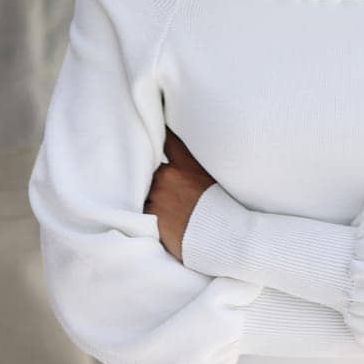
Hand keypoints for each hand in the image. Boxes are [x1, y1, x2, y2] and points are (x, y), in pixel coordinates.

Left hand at [145, 133, 214, 259]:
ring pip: (145, 191)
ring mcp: (157, 194)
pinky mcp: (150, 215)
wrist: (220, 235)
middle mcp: (168, 175)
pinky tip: (157, 220)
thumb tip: (186, 169)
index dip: (160, 134)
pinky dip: (146, 214)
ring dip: (150, 197)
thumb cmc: (221, 209)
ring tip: (162, 208)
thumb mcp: (211, 181)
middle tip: (159, 186)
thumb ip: (193, 170)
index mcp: (186, 164)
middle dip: (153, 177)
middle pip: (151, 169)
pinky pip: (142, 211)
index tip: (152, 128)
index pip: (168, 141)